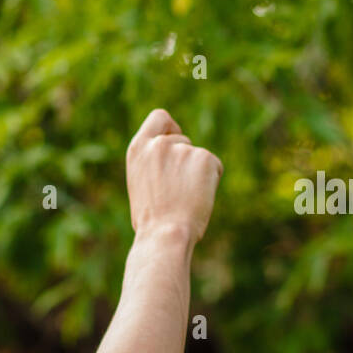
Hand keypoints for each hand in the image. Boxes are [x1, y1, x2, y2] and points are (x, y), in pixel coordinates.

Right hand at [124, 108, 222, 243]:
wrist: (165, 234)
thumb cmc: (151, 220)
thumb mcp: (140, 183)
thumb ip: (153, 163)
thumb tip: (172, 161)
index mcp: (138, 148)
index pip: (159, 117)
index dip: (170, 127)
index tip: (175, 138)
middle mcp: (159, 144)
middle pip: (183, 140)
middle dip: (185, 161)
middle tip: (177, 191)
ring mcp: (183, 149)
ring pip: (199, 157)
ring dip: (197, 174)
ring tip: (185, 199)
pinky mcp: (205, 158)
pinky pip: (214, 168)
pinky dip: (210, 182)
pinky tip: (198, 198)